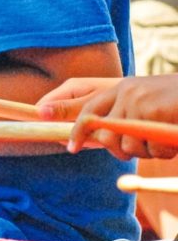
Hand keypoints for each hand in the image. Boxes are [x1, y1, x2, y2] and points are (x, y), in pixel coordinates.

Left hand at [39, 76, 177, 158]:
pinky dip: (164, 151)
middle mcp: (126, 92)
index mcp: (123, 88)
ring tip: (164, 141)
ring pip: (128, 146)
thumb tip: (98, 139)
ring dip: (148, 152)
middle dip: (122, 151)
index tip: (71, 148)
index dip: (77, 132)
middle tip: (144, 149)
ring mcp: (139, 100)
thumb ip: (126, 118)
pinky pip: (151, 146)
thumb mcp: (150, 106)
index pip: (88, 111)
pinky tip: (172, 141)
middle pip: (105, 137)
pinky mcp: (153, 110)